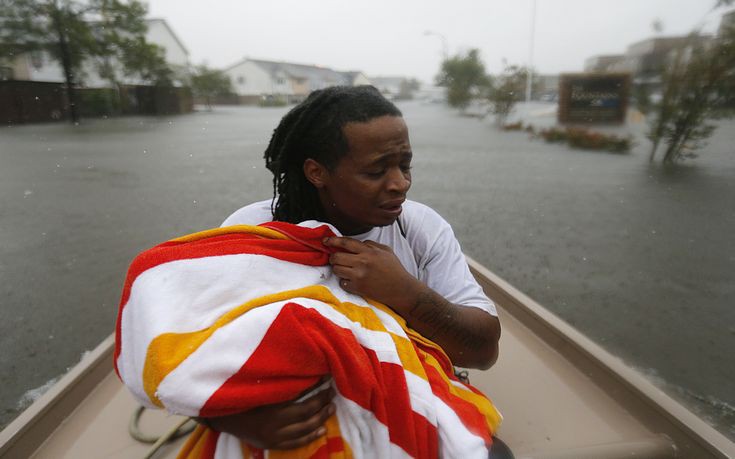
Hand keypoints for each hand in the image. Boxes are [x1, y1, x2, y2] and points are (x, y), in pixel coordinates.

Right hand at [201, 382, 335, 449]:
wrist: (222, 416)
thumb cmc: (241, 395)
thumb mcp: (258, 384)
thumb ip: (278, 379)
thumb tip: (300, 367)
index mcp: (270, 405)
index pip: (301, 397)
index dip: (316, 387)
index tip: (326, 376)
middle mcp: (273, 423)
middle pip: (305, 413)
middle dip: (321, 402)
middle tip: (332, 392)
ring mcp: (273, 436)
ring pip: (304, 429)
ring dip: (320, 418)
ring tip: (331, 408)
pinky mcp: (271, 444)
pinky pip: (295, 443)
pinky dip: (310, 436)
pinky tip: (322, 429)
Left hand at [323, 236, 421, 311]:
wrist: (401, 289)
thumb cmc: (394, 269)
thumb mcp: (386, 251)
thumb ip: (370, 245)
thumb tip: (356, 243)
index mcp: (369, 251)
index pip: (346, 243)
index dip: (333, 240)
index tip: (325, 241)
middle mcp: (362, 262)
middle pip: (337, 256)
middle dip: (333, 257)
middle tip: (336, 258)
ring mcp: (359, 276)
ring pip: (337, 269)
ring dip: (338, 269)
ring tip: (345, 269)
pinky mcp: (358, 288)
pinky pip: (342, 282)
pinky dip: (344, 281)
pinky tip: (352, 280)